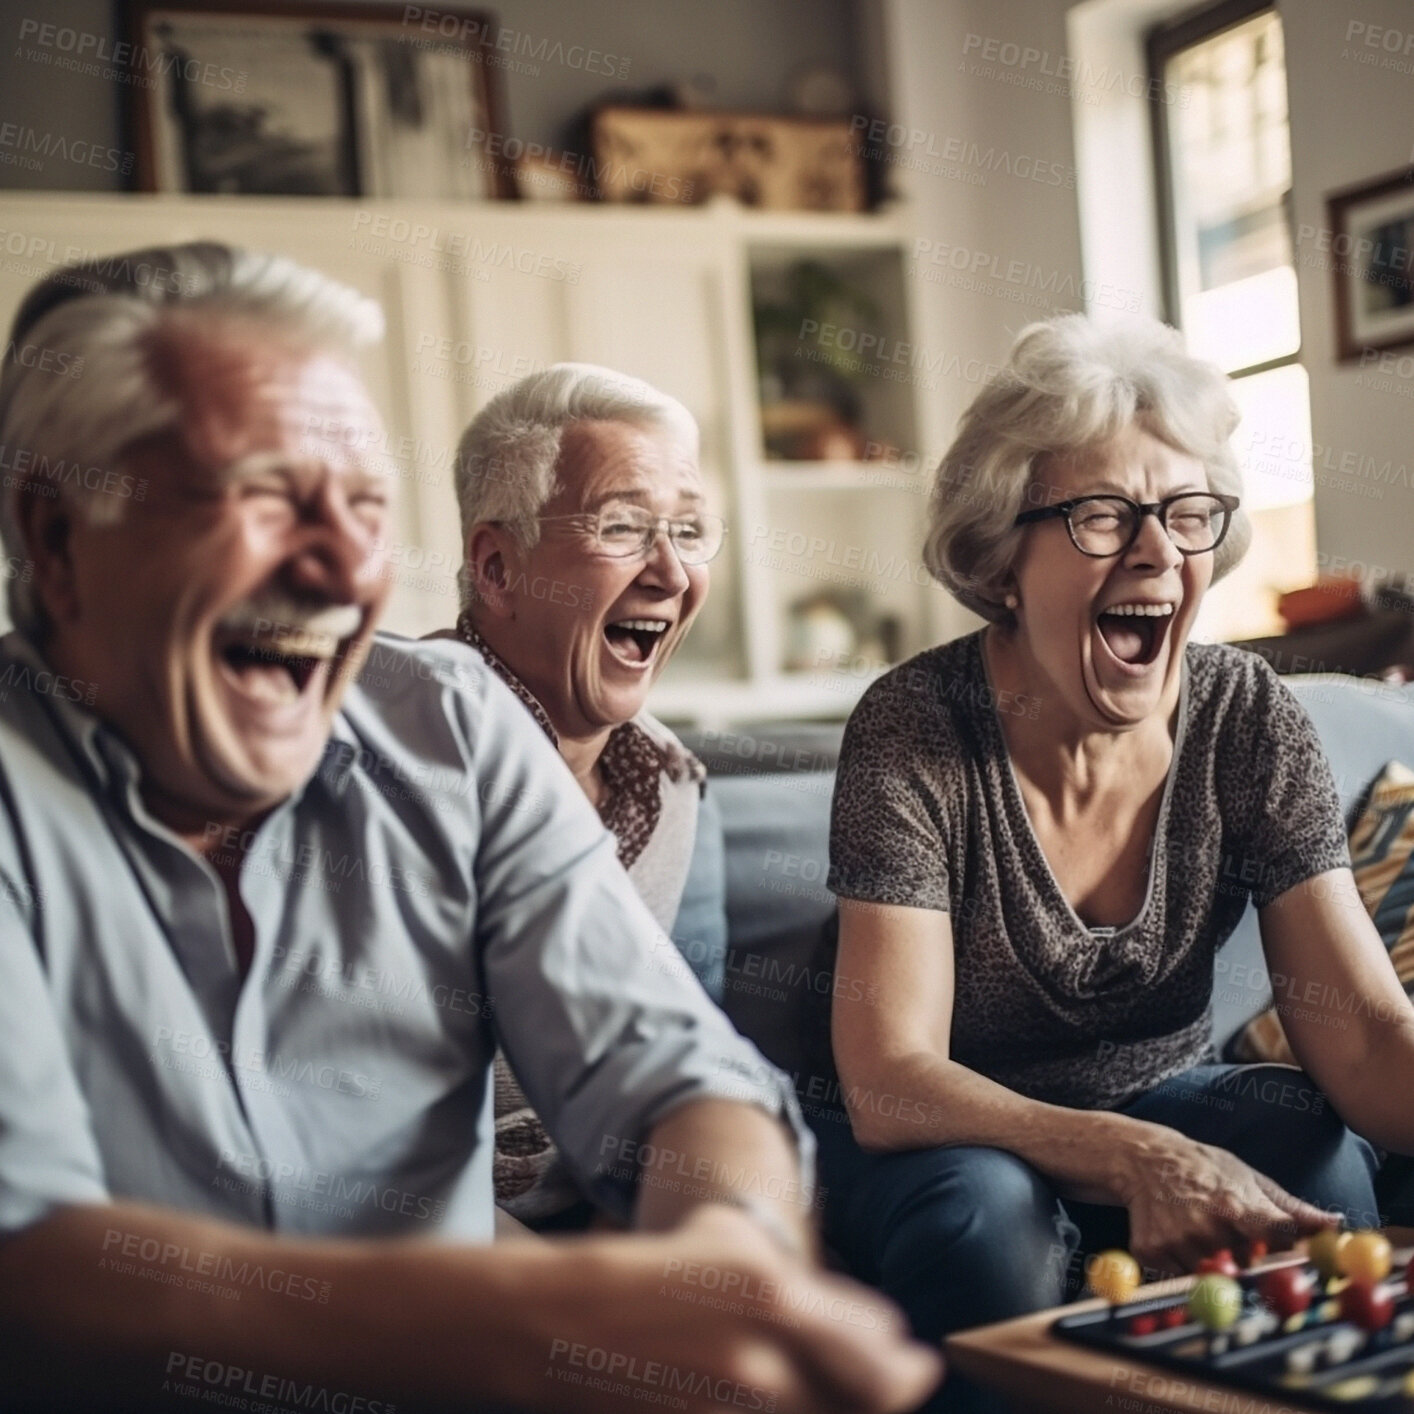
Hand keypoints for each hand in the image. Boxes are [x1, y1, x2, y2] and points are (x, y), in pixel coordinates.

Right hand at [521, 1204, 942, 1413]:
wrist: (573, 1317)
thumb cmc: (659, 1266)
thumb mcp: (728, 1239)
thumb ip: (794, 1274)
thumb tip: (861, 1317)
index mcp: (774, 1291)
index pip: (870, 1338)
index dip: (898, 1354)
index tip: (914, 1359)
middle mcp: (767, 1353)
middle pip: (866, 1393)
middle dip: (896, 1389)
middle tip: (913, 1382)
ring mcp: (739, 1402)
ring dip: (846, 1407)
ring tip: (864, 1400)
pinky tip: (801, 1406)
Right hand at [1115, 1123, 1337, 1274]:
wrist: (1144, 1158)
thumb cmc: (1204, 1169)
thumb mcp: (1249, 1179)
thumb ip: (1292, 1210)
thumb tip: (1335, 1227)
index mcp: (1238, 1207)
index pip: (1280, 1241)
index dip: (1286, 1250)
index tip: (1284, 1250)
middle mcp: (1208, 1227)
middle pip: (1247, 1268)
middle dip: (1245, 1258)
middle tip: (1232, 1235)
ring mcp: (1178, 1241)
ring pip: (1212, 1277)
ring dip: (1213, 1263)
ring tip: (1201, 1230)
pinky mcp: (1152, 1252)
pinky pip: (1178, 1276)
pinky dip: (1181, 1263)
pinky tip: (1176, 1233)